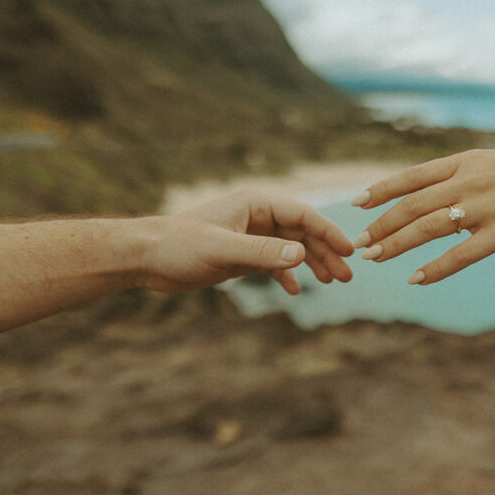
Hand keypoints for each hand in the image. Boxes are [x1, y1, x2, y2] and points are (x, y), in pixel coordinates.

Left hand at [139, 190, 353, 293]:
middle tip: (348, 275)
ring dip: (312, 264)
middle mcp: (257, 216)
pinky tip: (294, 290)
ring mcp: (251, 236)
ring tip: (333, 282)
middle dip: (326, 252)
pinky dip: (286, 275)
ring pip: (291, 248)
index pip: (302, 214)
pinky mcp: (242, 254)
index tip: (348, 250)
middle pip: (302, 232)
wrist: (146, 257)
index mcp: (256, 203)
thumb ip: (261, 252)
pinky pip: (273, 263)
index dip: (327, 231)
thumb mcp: (222, 249)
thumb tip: (301, 255)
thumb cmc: (178, 245)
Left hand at [352, 147, 494, 283]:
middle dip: (380, 224)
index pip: (412, 176)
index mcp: (466, 163)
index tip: (356, 204)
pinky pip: (460, 254)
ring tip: (374, 258)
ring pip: (427, 228)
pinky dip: (434, 268)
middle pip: (412, 204)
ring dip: (396, 244)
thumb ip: (463, 179)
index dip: (381, 191)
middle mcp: (469, 182)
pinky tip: (415, 279)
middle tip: (358, 243)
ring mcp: (485, 207)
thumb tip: (434, 196)